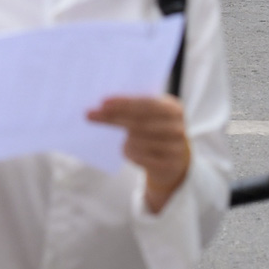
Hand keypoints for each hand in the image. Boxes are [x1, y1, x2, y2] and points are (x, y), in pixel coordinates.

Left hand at [88, 95, 190, 213]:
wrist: (175, 160)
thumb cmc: (156, 130)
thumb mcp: (153, 115)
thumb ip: (135, 107)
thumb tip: (103, 104)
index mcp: (173, 108)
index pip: (146, 103)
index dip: (124, 103)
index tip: (102, 102)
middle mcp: (177, 127)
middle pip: (139, 122)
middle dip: (113, 118)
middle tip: (91, 115)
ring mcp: (175, 147)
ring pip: (138, 141)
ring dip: (124, 140)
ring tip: (121, 139)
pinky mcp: (169, 165)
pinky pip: (140, 158)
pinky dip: (129, 153)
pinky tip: (127, 150)